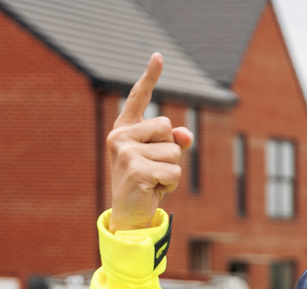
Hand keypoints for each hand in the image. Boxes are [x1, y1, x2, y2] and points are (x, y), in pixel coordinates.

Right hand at [107, 53, 193, 232]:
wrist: (129, 214)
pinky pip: (174, 172)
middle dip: (171, 152)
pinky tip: (154, 191)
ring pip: (174, 152)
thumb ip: (175, 142)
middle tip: (154, 170)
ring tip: (153, 181)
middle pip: (168, 128)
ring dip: (172, 172)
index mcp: (125, 129)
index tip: (159, 56)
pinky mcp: (135, 169)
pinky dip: (172, 185)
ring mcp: (126, 152)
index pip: (139, 98)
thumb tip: (185, 134)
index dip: (150, 77)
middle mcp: (121, 136)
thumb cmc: (147, 183)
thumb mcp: (162, 159)